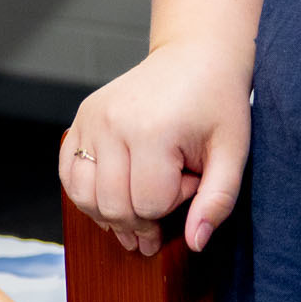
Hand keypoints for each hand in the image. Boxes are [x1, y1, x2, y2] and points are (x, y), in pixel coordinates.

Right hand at [60, 38, 250, 256]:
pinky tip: (113, 193)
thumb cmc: (216, 103)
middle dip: (145, 215)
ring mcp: (91, 119)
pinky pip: (68, 173)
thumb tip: (195, 243)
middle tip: (171, 195)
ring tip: (139, 207)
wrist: (194, 57)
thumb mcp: (232, 153)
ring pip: (84, 197)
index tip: (192, 179)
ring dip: (112, 213)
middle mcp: (112, 124)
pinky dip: (86, 194)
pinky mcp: (81, 118)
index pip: (150, 205)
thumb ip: (217, 201)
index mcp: (151, 131)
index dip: (176, 203)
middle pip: (114, 206)